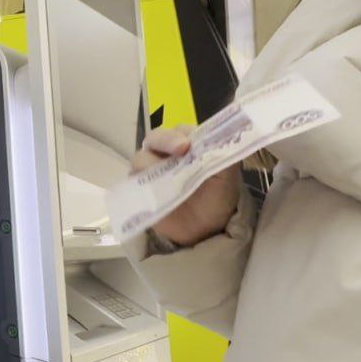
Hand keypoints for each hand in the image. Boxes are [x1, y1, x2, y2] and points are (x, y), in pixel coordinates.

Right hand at [131, 126, 239, 246]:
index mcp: (187, 145)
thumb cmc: (216, 198)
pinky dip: (140, 182)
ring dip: (152, 163)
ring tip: (167, 177)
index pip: (180, 130)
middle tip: (180, 148)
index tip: (189, 143)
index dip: (182, 133)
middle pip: (156, 138)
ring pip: (141, 158)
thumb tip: (223, 136)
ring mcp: (150, 170)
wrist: (204, 231)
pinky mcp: (139, 188)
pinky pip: (133, 180)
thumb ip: (225, 154)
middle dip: (165, 140)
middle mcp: (165, 153)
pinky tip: (152, 189)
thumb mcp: (227, 176)